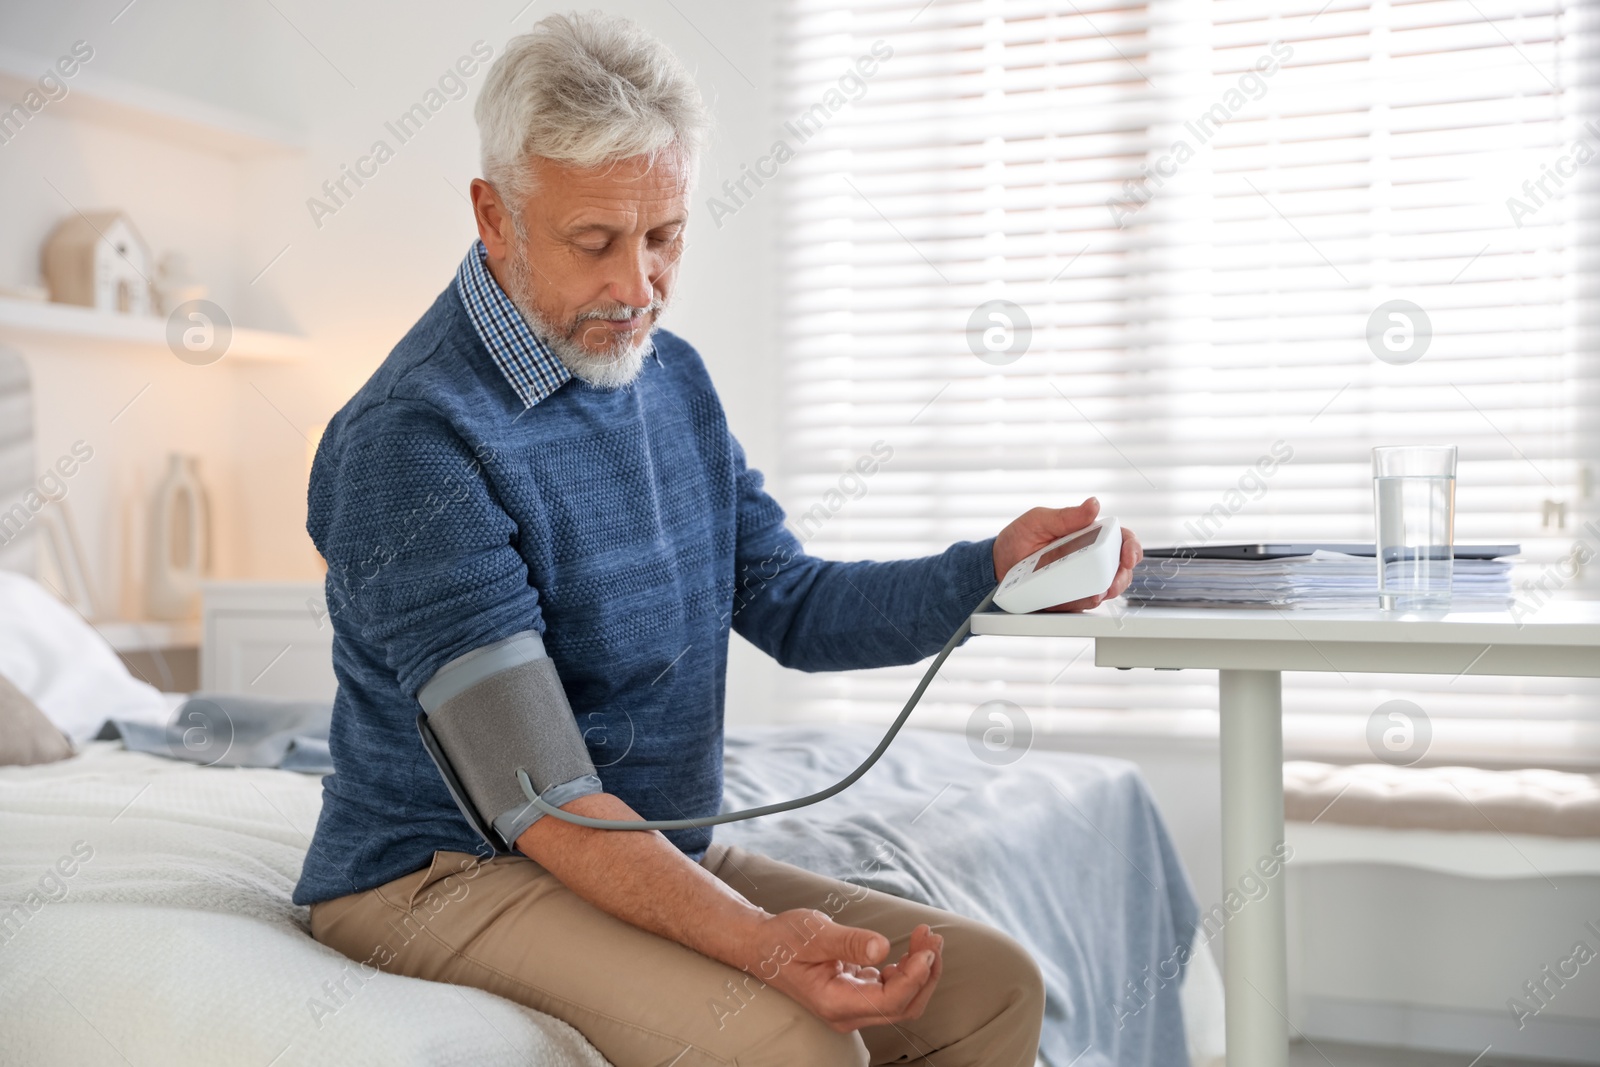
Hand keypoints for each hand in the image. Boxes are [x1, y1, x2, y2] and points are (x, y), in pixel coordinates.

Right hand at [743, 910, 942, 1032]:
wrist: (763, 945)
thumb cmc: (784, 939)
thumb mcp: (816, 933)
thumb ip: (850, 942)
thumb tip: (883, 947)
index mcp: (835, 1002)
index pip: (889, 1002)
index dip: (914, 978)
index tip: (927, 950)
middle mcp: (847, 1012)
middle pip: (903, 1006)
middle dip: (925, 974)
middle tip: (932, 938)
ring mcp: (853, 1005)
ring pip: (902, 1000)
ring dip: (920, 971)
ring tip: (926, 937)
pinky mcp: (857, 994)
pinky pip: (892, 990)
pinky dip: (908, 970)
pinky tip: (910, 950)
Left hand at [992, 496, 1141, 610]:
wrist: (998, 564)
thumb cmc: (1020, 537)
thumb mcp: (1039, 520)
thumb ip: (1066, 516)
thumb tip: (1093, 505)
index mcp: (1088, 534)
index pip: (1120, 539)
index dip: (1131, 547)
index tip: (1128, 555)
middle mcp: (1090, 557)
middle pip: (1120, 568)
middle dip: (1122, 576)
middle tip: (1112, 580)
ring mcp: (1082, 578)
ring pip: (1107, 588)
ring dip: (1107, 591)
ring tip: (1097, 591)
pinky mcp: (1071, 597)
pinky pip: (1084, 603)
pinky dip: (1084, 601)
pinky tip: (1079, 597)